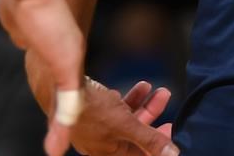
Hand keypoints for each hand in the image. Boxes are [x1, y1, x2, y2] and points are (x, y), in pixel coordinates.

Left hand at [0, 0, 87, 155]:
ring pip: (45, 69)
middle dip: (61, 108)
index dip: (68, 122)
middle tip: (54, 132)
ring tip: (44, 101)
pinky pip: (31, 50)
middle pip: (62, 87)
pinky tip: (28, 63)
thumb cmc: (47, 20)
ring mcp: (44, 40)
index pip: (73, 101)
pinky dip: (32, 63)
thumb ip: (68, 98)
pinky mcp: (25, 28)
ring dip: (46, 86)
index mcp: (72, 62)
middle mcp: (61, 52)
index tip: (60, 145)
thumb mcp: (63, 64)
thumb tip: (63, 132)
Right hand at [20, 45, 179, 155]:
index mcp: (107, 152)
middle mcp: (100, 141)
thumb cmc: (89, 109)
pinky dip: (129, 97)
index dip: (156, 144)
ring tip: (157, 89)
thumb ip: (149, 139)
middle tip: (165, 102)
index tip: (170, 128)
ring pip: (126, 117)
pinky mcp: (91, 108)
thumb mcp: (125, 125)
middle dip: (152, 117)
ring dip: (143, 103)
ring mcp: (95, 124)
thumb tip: (173, 155)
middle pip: (133, 134)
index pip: (138, 154)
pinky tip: (140, 87)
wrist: (60, 86)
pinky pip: (115, 107)